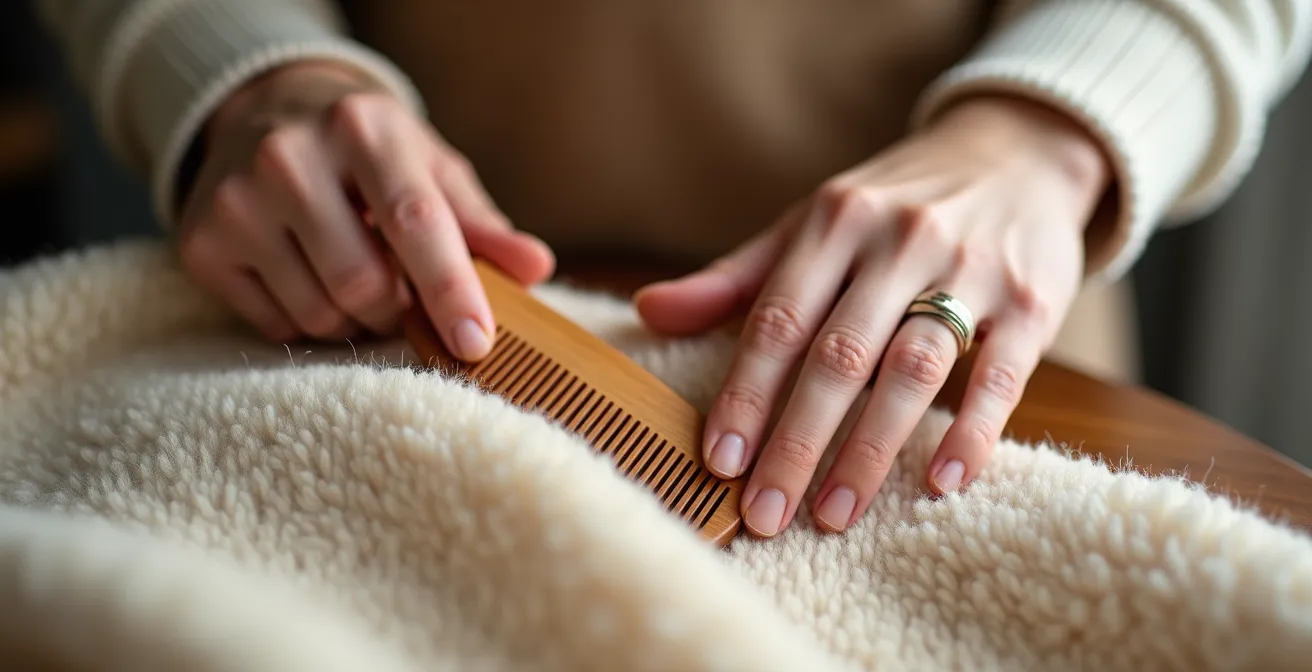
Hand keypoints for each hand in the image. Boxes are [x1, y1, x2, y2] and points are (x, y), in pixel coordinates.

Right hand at [177, 60, 553, 357]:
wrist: (265, 112)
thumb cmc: (370, 154)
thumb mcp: (431, 169)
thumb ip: (482, 223)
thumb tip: (536, 267)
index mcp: (364, 129)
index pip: (415, 222)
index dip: (450, 289)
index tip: (475, 343)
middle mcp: (290, 157)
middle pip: (364, 284)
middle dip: (396, 309)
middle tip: (401, 292)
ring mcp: (237, 200)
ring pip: (320, 314)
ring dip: (355, 320)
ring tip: (355, 277)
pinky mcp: (202, 242)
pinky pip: (277, 325)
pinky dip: (308, 320)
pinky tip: (308, 275)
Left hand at [635, 96, 1110, 536]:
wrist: (1017, 154)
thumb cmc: (893, 205)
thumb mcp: (813, 224)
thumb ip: (737, 277)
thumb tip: (647, 311)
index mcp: (835, 221)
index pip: (778, 320)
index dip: (745, 394)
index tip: (719, 463)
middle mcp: (899, 241)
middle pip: (838, 355)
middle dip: (796, 442)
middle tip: (765, 514)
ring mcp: (971, 269)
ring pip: (911, 369)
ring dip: (869, 449)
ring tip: (833, 514)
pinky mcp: (1033, 302)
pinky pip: (1000, 375)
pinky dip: (972, 430)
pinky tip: (940, 482)